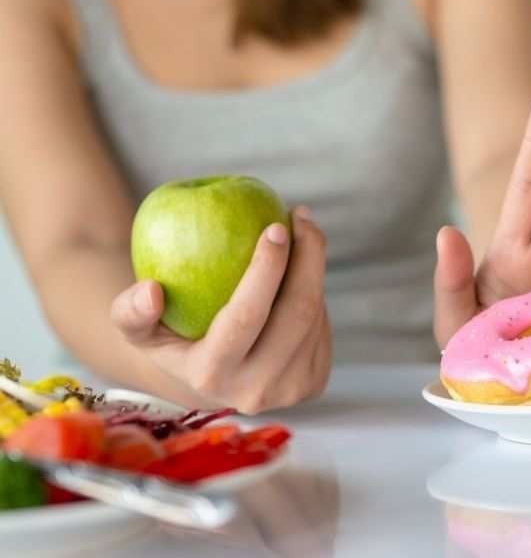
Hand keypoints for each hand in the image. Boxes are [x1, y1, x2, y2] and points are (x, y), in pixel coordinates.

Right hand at [110, 207, 330, 413]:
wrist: (210, 381)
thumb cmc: (172, 338)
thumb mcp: (139, 329)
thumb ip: (129, 311)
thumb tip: (150, 290)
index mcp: (210, 376)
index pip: (246, 316)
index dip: (267, 269)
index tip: (275, 227)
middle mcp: (255, 391)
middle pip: (296, 313)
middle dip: (308, 257)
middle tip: (301, 217)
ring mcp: (289, 391)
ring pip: (314, 317)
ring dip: (313, 269)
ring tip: (302, 235)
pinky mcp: (313, 384)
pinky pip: (322, 327)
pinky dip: (315, 292)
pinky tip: (303, 269)